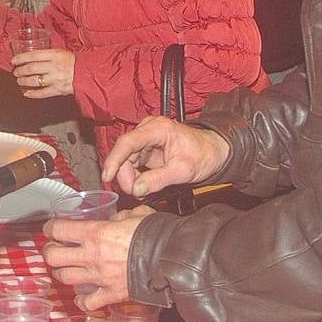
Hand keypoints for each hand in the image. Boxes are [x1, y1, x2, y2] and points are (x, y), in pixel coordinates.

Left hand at [12, 48, 74, 97]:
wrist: (87, 73)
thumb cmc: (74, 62)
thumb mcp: (61, 52)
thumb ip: (47, 55)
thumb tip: (31, 56)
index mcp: (55, 55)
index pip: (33, 55)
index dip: (21, 58)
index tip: (14, 60)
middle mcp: (54, 67)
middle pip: (31, 68)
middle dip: (20, 71)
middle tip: (16, 72)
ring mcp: (55, 79)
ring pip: (34, 81)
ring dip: (23, 81)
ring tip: (19, 80)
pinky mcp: (57, 90)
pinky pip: (41, 93)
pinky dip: (32, 93)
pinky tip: (26, 93)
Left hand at [42, 207, 151, 310]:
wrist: (172, 259)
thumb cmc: (155, 234)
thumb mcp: (136, 214)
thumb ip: (120, 216)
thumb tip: (116, 220)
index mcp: (96, 233)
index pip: (59, 230)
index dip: (50, 228)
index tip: (51, 228)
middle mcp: (92, 256)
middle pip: (54, 256)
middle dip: (50, 252)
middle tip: (53, 249)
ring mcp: (100, 277)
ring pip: (65, 278)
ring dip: (61, 273)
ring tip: (63, 270)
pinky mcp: (111, 294)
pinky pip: (88, 302)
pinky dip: (82, 301)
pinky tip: (81, 297)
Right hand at [100, 116, 230, 198]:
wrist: (214, 151)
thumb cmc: (203, 154)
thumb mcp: (183, 170)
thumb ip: (158, 180)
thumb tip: (137, 189)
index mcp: (157, 129)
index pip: (127, 142)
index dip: (114, 160)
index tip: (107, 176)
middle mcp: (148, 129)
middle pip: (125, 153)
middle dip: (126, 175)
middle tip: (135, 192)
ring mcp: (146, 138)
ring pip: (127, 159)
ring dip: (131, 177)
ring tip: (143, 190)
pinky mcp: (146, 148)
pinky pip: (133, 163)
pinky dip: (135, 176)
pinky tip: (144, 185)